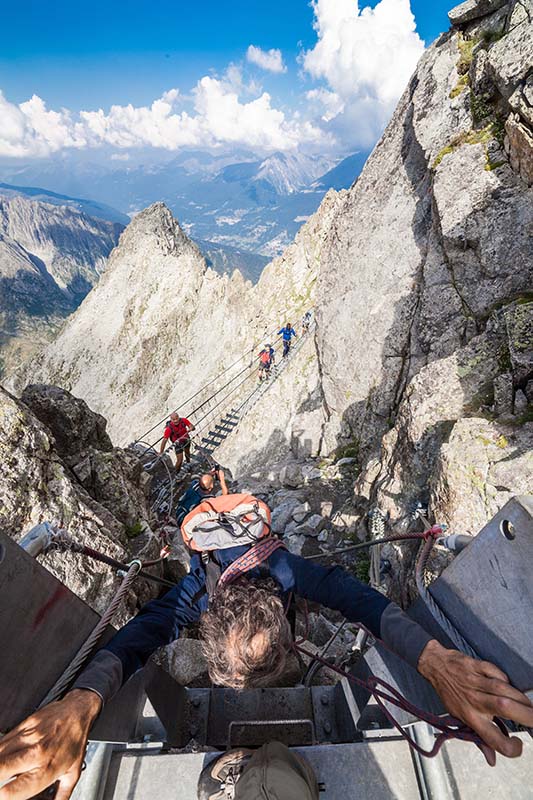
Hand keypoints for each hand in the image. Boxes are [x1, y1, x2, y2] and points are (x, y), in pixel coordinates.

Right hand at [0, 689, 101, 799]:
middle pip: (1, 768)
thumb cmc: (75, 741)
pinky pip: (3, 740)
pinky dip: (0, 750)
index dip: (4, 796)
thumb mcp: (72, 774)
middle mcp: (36, 753)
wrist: (78, 711)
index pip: (13, 790)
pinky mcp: (24, 725)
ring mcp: (28, 737)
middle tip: (0, 783)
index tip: (3, 795)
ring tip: (2, 769)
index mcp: (47, 769)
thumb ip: (60, 797)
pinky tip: (3, 756)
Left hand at [418, 640, 532, 764]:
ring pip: (503, 689)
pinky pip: (496, 673)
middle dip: (526, 715)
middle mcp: (473, 701)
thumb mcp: (459, 718)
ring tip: (528, 705)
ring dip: (521, 698)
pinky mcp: (476, 666)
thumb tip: (492, 760)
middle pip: (504, 708)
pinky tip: (510, 686)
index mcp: (470, 718)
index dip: (510, 747)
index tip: (517, 745)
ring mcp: (475, 682)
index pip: (493, 739)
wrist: (435, 665)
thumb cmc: (449, 693)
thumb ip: (478, 739)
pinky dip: (506, 679)